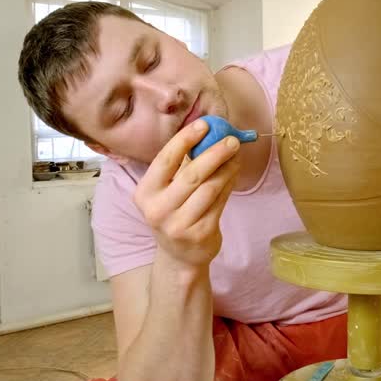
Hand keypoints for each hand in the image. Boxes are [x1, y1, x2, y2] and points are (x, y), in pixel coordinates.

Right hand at [134, 119, 241, 273]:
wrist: (178, 256)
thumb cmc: (173, 212)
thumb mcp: (166, 191)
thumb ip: (181, 166)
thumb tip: (209, 132)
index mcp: (145, 193)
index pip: (165, 161)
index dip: (185, 140)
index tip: (204, 125)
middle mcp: (158, 210)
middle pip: (191, 175)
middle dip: (214, 153)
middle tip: (232, 140)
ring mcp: (179, 224)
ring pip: (209, 188)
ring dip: (226, 168)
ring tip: (235, 155)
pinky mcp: (201, 234)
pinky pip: (220, 202)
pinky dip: (229, 183)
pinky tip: (233, 172)